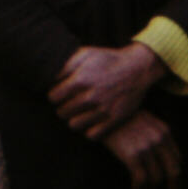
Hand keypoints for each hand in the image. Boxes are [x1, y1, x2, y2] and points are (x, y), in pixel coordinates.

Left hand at [48, 43, 164, 138]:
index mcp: (81, 79)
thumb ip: (65, 64)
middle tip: (67, 103)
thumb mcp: (85, 53)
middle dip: (62, 107)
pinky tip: (89, 120)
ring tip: (77, 112)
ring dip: (72, 119)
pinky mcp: (115, 120)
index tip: (57, 94)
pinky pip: (92, 135)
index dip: (53, 95)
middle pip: (62, 112)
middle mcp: (92, 96)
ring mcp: (104, 110)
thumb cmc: (107, 60)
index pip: (53, 97)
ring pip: (74, 125)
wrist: (137, 69)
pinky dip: (88, 129)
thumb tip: (49, 76)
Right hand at [102, 110, 182, 188]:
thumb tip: (159, 159)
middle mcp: (159, 139)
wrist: (97, 109)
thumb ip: (153, 135)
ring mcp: (146, 147)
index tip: (174, 187)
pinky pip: (142, 180)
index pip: (177, 159)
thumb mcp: (140, 120)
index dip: (176, 175)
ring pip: (156, 179)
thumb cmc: (116, 116)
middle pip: (173, 171)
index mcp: (163, 130)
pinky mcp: (132, 154)